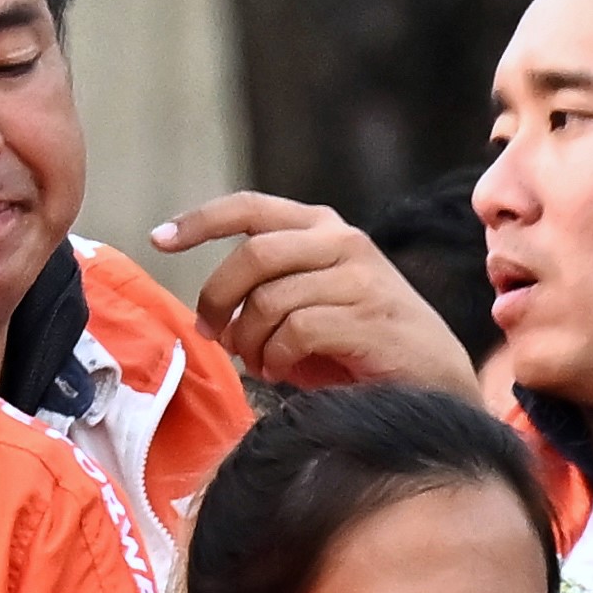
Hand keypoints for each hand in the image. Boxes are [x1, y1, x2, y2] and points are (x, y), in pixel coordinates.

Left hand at [145, 195, 484, 396]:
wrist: (433, 384)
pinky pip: (294, 332)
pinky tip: (287, 373)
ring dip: (252, 342)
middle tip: (214, 335)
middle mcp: (343, 242)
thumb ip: (263, 297)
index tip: (159, 239)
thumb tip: (214, 319)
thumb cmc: (358, 348)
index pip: (251, 207)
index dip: (200, 221)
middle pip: (252, 257)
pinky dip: (277, 359)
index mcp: (322, 230)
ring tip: (264, 363)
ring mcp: (361, 278)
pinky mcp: (369, 317)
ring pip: (269, 301)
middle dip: (218, 300)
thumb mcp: (305, 308)